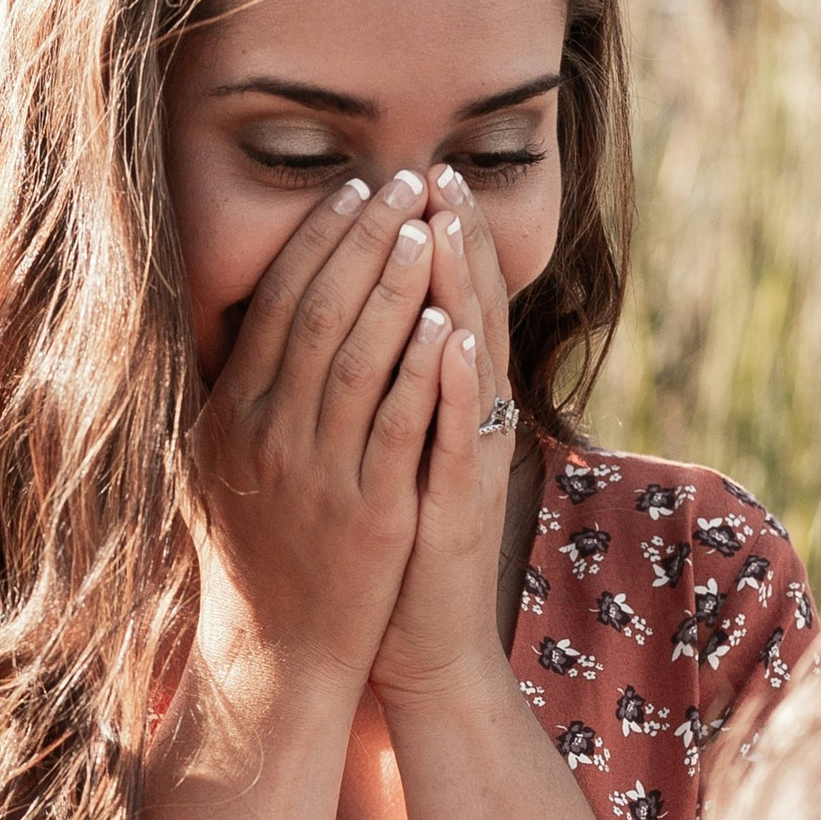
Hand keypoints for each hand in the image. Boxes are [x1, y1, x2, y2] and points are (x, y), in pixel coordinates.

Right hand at [192, 168, 458, 688]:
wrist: (274, 656)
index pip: (276, 303)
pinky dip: (423, 369)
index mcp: (232, 414)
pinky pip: (399, 424)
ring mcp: (318, 472)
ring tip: (428, 228)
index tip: (354, 191)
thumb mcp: (214, 467)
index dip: (317, 241)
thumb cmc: (249, 558)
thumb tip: (231, 322)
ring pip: (360, 356)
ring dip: (397, 285)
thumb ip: (226, 396)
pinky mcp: (368, 511)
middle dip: (365, 239)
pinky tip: (447, 322)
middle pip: (320, 312)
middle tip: (405, 182)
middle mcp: (269, 434)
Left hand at [370, 169, 521, 706]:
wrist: (417, 648)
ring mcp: (464, 462)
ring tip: (447, 223)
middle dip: (453, 240)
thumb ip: (379, 391)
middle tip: (438, 171)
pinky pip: (457, 434)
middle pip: (467, 311)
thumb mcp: (382, 455)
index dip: (435, 239)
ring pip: (468, 360)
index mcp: (444, 406)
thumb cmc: (391, 551)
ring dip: (460, 290)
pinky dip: (453, 383)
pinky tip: (449, 335)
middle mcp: (466, 423)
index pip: (444, 302)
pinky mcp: (453, 507)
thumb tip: (352, 326)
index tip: (415, 174)